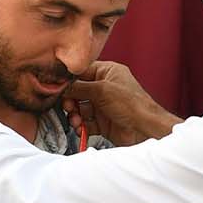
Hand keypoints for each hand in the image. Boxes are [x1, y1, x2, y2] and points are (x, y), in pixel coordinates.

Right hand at [62, 62, 179, 147]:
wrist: (144, 129)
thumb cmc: (133, 104)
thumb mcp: (102, 90)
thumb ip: (79, 87)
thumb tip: (61, 86)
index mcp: (108, 72)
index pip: (82, 72)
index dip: (69, 80)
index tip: (58, 87)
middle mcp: (105, 88)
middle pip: (78, 92)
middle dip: (71, 101)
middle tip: (69, 107)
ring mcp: (103, 106)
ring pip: (80, 109)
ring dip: (75, 115)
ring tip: (76, 120)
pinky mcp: (102, 122)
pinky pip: (85, 123)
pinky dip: (81, 126)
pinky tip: (80, 128)